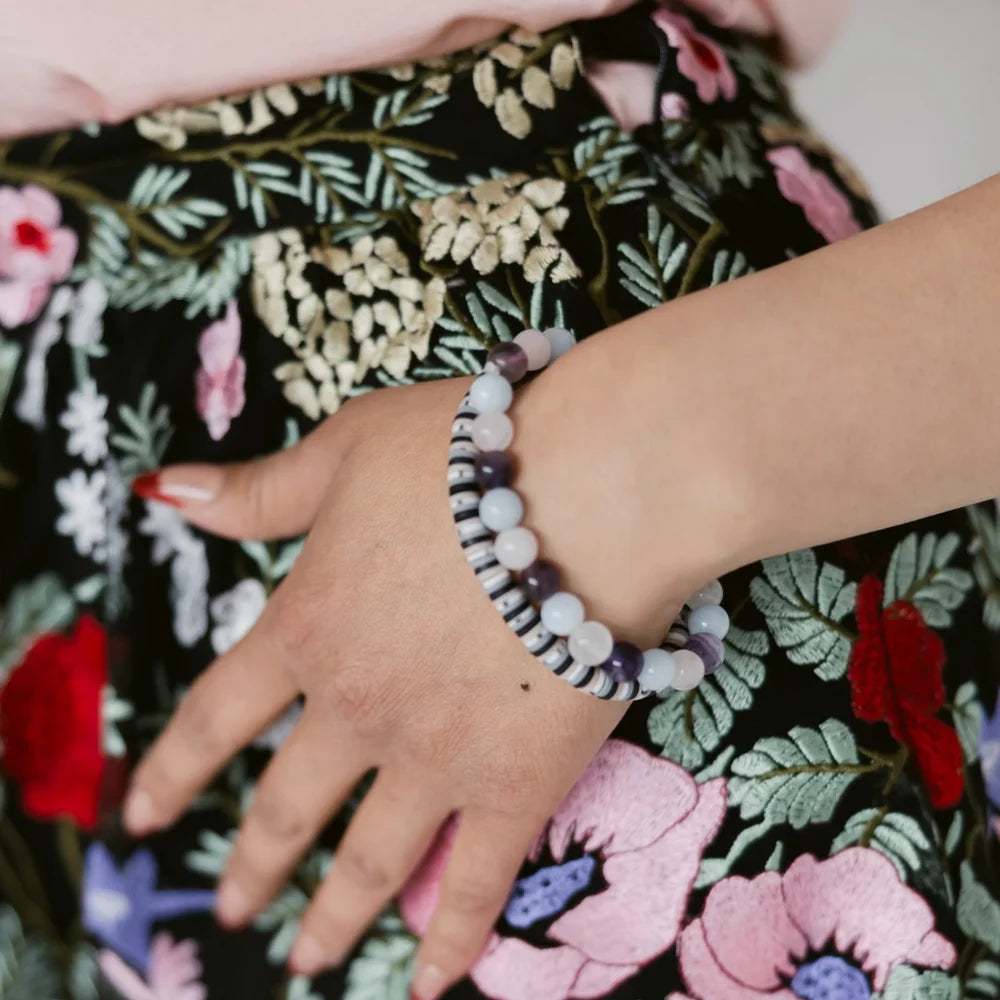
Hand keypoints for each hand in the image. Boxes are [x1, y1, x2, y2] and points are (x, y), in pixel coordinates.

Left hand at [122, 373, 685, 997]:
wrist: (588, 488)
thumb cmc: (465, 453)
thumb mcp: (347, 450)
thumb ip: (262, 491)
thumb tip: (169, 493)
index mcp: (307, 627)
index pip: (218, 716)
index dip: (174, 769)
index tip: (144, 814)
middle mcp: (356, 707)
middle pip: (285, 805)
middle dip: (253, 862)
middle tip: (234, 909)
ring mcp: (433, 758)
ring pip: (367, 861)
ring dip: (332, 919)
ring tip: (308, 960)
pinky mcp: (516, 786)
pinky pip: (476, 883)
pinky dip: (450, 939)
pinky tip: (430, 981)